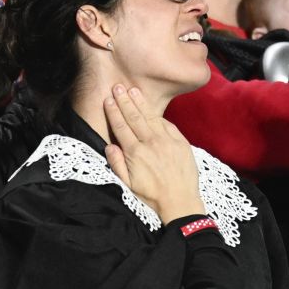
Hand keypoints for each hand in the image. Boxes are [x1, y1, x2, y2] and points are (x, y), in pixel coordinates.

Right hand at [104, 85, 205, 224]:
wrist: (180, 202)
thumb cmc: (152, 196)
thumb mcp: (128, 185)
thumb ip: (117, 164)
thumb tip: (109, 146)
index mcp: (135, 153)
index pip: (121, 127)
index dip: (114, 112)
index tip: (108, 100)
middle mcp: (151, 143)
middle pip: (134, 117)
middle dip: (125, 101)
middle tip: (118, 87)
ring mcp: (167, 141)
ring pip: (151, 117)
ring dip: (140, 103)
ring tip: (133, 90)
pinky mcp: (180, 142)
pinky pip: (167, 124)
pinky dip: (157, 115)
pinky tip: (151, 108)